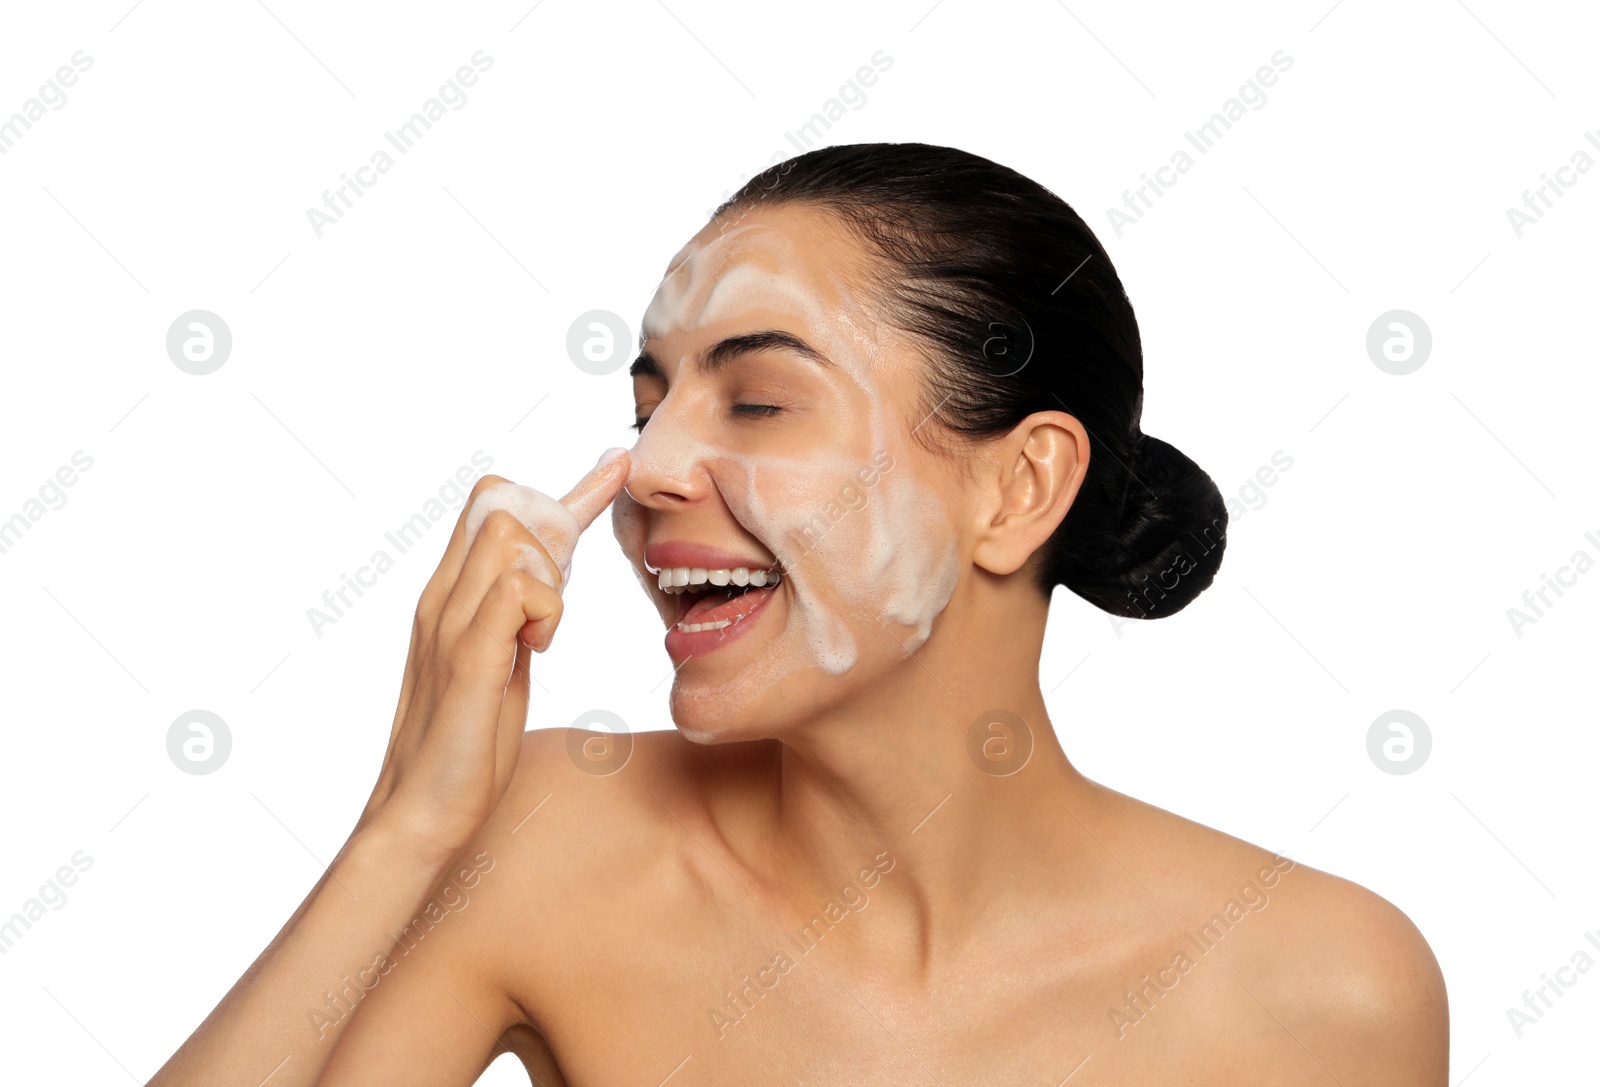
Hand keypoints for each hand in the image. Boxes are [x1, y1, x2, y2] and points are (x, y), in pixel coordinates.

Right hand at [359, 449, 629, 865]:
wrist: (419, 816)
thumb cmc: (463, 750)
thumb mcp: (498, 668)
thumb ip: (513, 623)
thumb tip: (544, 591)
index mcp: (447, 602)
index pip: (493, 511)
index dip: (563, 489)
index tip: (615, 468)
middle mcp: (441, 602)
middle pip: (499, 506)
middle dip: (553, 533)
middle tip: (563, 598)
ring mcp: (448, 627)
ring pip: (508, 536)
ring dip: (547, 575)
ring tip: (542, 635)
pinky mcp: (466, 660)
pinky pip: (513, 593)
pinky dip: (543, 609)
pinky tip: (539, 648)